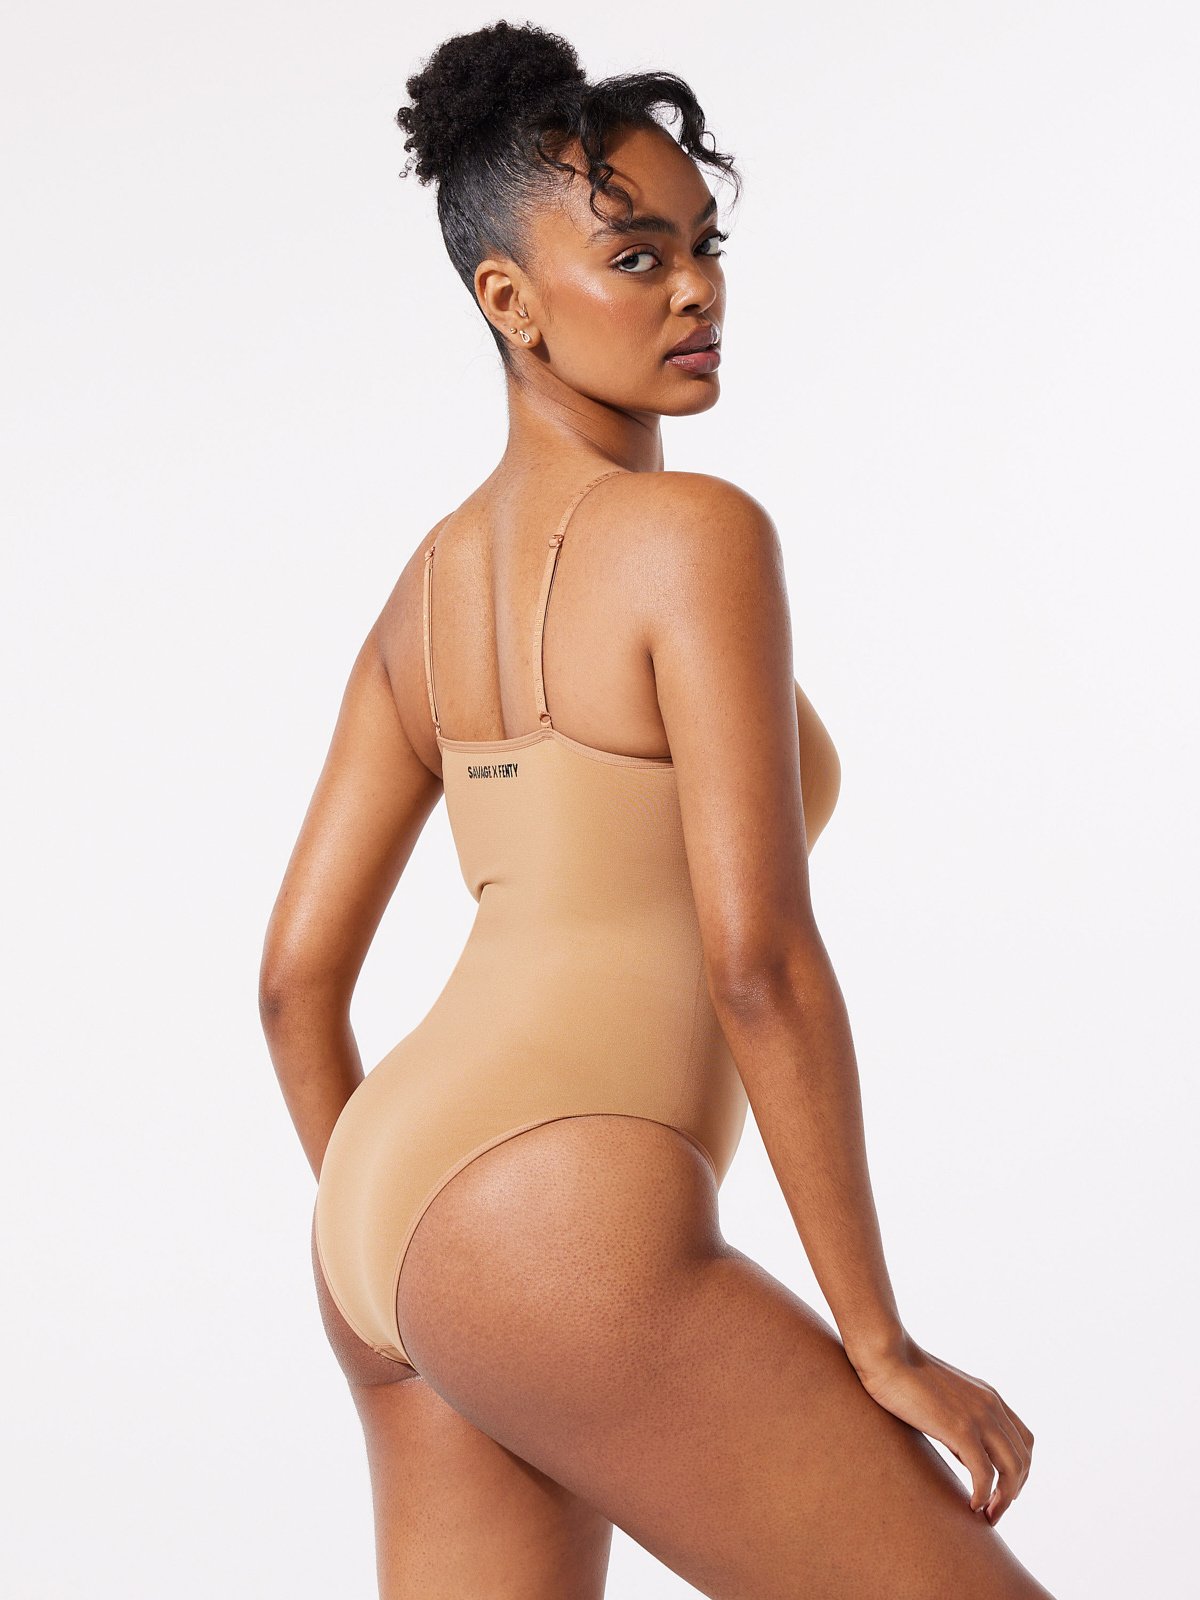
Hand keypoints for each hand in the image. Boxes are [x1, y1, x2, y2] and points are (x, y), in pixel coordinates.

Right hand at [846, 1331, 1033, 1524]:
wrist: (888, 1355)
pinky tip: (971, 1504)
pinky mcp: (961, 1428)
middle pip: (1023, 1459)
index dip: (1019, 1470)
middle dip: (1014, 1491)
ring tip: (987, 1515)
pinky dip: (983, 1494)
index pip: (1024, 1441)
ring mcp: (979, 1417)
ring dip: (1004, 1499)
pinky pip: (985, 1473)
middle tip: (994, 1512)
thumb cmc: (905, 1375)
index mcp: (990, 1397)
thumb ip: (962, 1422)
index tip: (1000, 1490)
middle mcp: (992, 1406)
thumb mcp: (945, 1397)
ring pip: (1013, 1469)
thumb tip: (967, 1455)